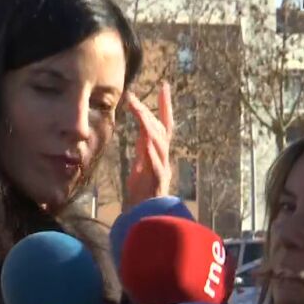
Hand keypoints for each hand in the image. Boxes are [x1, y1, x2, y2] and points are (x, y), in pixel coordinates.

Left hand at [124, 81, 174, 209]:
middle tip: (138, 96)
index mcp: (157, 153)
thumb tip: (141, 132)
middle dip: (154, 110)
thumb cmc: (142, 194)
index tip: (165, 86)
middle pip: (161, 130)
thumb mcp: (140, 167)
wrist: (145, 217)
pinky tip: (146, 142)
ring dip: (149, 126)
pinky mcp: (157, 182)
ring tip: (138, 112)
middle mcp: (163, 157)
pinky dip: (152, 153)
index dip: (165, 106)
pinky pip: (156, 165)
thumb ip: (142, 150)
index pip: (163, 125)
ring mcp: (162, 168)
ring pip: (159, 143)